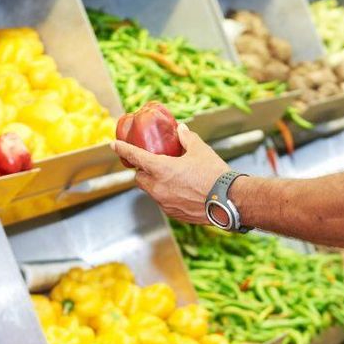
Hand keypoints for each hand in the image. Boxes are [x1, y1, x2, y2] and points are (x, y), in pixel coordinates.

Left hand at [112, 123, 229, 223]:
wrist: (229, 201)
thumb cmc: (214, 174)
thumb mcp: (200, 150)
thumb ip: (187, 138)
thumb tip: (181, 129)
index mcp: (161, 168)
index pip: (135, 156)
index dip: (123, 149)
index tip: (114, 145)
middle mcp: (158, 187)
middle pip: (139, 178)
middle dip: (142, 171)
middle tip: (151, 164)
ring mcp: (164, 203)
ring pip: (151, 191)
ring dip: (154, 183)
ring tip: (170, 178)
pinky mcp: (173, 213)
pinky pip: (163, 202)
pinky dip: (166, 195)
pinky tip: (181, 191)